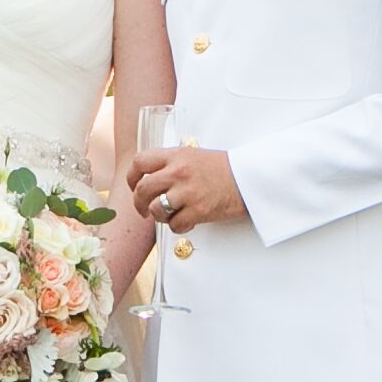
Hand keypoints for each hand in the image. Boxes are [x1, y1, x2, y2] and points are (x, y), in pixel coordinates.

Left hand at [121, 145, 246, 232]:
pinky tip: (186, 222)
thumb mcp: (194, 155)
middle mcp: (178, 172)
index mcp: (176, 155)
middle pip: (142, 189)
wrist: (249, 179)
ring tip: (170, 215)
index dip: (132, 177)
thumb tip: (151, 176)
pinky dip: (178, 226)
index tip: (134, 186)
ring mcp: (188, 192)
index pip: (140, 162)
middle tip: (144, 210)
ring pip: (156, 209)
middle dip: (139, 203)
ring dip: (159, 216)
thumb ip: (172, 163)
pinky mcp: (198, 211)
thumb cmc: (224, 169)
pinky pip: (174, 225)